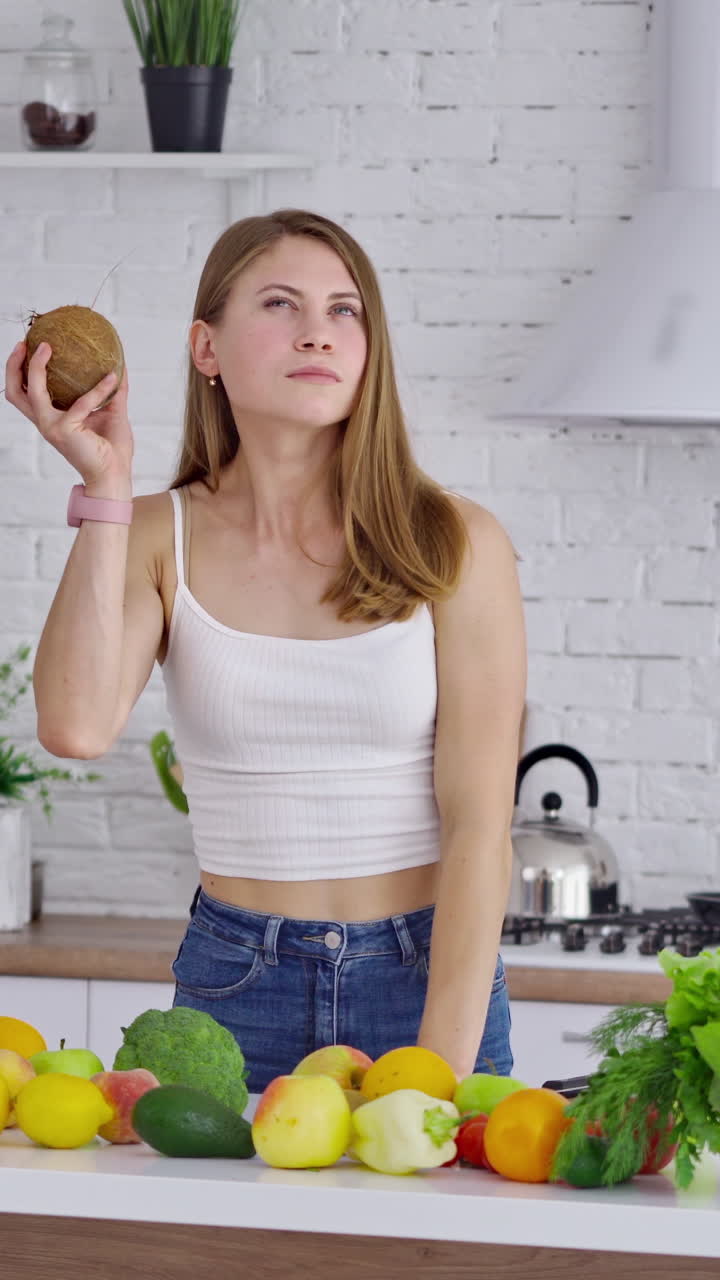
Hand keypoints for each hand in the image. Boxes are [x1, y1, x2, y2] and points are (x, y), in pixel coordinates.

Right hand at [4, 338, 133, 488]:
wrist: (115, 475)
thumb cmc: (112, 449)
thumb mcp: (112, 412)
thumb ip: (113, 390)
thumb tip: (121, 365)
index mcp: (51, 418)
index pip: (24, 394)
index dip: (19, 370)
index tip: (28, 346)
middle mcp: (46, 423)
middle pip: (14, 393)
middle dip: (13, 366)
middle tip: (26, 342)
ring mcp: (52, 427)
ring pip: (33, 392)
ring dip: (36, 367)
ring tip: (49, 347)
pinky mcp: (66, 430)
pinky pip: (82, 402)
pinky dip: (99, 388)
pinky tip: (113, 376)